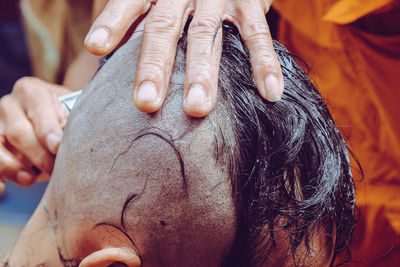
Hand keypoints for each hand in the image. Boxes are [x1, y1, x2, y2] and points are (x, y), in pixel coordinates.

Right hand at [0, 77, 69, 192]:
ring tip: (31, 179)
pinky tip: (2, 188)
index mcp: (32, 91)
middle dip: (37, 154)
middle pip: (18, 131)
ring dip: (14, 167)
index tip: (57, 147)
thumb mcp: (71, 112)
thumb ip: (70, 121)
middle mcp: (9, 104)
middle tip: (55, 169)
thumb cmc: (65, 117)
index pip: (38, 109)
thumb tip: (65, 142)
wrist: (51, 122)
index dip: (47, 129)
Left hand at [85, 0, 282, 116]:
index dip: (113, 23)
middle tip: (146, 102)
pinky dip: (264, 63)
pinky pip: (257, 34)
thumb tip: (107, 54)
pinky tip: (270, 93)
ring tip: (196, 109)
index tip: (95, 47)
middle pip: (164, 28)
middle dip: (155, 66)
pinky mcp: (249, 3)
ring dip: (202, 73)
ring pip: (206, 36)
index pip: (130, 2)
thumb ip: (139, 18)